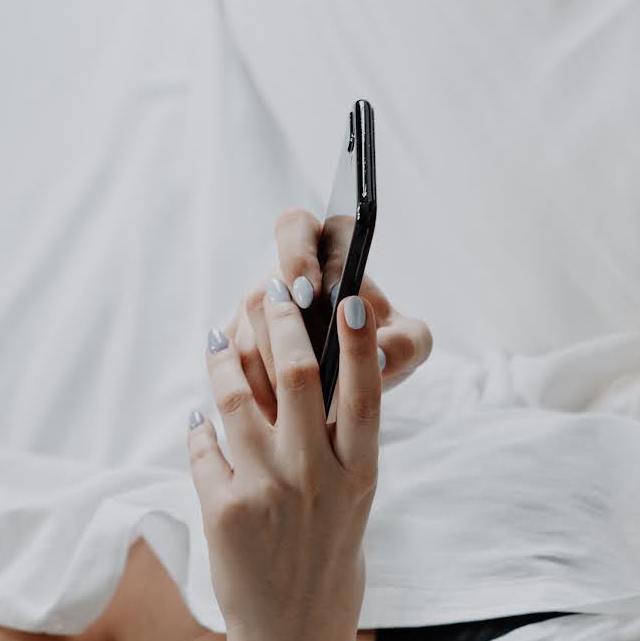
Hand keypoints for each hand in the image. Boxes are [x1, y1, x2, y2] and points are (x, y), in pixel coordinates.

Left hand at [186, 278, 384, 640]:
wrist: (294, 637)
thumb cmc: (328, 563)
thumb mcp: (350, 505)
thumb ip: (334, 451)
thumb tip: (301, 383)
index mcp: (359, 476)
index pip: (364, 395)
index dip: (357, 345)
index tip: (348, 302)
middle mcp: (316, 478)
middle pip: (298, 377)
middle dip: (282, 323)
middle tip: (271, 289)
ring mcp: (267, 492)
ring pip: (237, 400)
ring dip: (224, 361)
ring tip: (218, 340)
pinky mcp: (223, 510)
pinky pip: (204, 447)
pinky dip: (201, 427)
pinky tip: (200, 417)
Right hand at [223, 209, 435, 424]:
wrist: (359, 386)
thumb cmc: (386, 349)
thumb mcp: (409, 346)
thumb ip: (404, 343)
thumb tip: (378, 353)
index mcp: (326, 251)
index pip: (295, 227)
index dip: (297, 256)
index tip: (310, 294)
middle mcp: (284, 276)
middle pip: (264, 290)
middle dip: (282, 330)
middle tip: (305, 363)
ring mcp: (256, 311)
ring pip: (244, 335)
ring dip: (270, 368)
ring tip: (300, 402)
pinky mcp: (235, 344)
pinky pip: (230, 363)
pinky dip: (256, 389)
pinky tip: (280, 413)